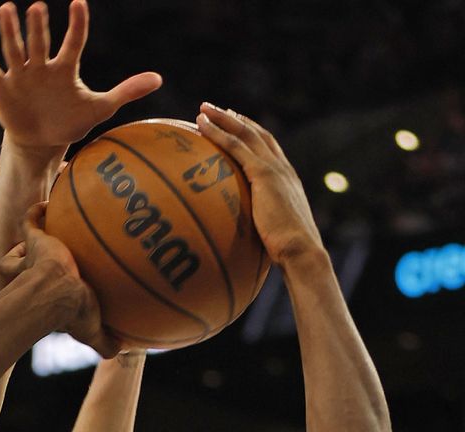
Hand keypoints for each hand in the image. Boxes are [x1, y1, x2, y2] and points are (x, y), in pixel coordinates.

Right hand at [0, 1, 161, 158]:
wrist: (42, 140)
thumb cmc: (70, 120)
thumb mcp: (100, 107)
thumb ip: (127, 91)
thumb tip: (159, 79)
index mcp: (65, 69)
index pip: (73, 43)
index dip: (76, 26)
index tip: (78, 4)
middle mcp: (41, 66)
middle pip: (40, 43)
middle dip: (37, 28)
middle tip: (36, 8)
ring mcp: (20, 74)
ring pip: (14, 49)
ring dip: (9, 32)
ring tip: (6, 9)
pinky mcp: (2, 86)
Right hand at [0, 203, 119, 357]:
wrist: (58, 292)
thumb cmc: (72, 313)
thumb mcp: (91, 330)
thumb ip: (104, 341)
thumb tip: (122, 351)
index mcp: (43, 294)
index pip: (34, 290)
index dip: (36, 287)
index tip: (47, 284)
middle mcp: (33, 275)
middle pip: (17, 266)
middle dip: (24, 261)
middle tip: (40, 254)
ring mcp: (33, 255)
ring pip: (24, 243)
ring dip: (31, 236)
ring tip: (48, 219)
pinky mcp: (35, 239)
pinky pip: (30, 220)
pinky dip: (36, 211)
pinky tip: (48, 201)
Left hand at [196, 103, 324, 265]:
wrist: (300, 250)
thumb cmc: (287, 252)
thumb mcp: (272, 233)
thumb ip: (259, 225)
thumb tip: (240, 239)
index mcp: (287, 179)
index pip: (268, 148)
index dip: (251, 132)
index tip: (236, 123)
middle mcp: (282, 168)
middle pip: (256, 133)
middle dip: (234, 119)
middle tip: (214, 110)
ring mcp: (274, 168)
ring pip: (244, 133)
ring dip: (222, 119)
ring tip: (203, 109)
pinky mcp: (263, 174)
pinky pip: (235, 146)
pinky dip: (218, 133)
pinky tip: (201, 126)